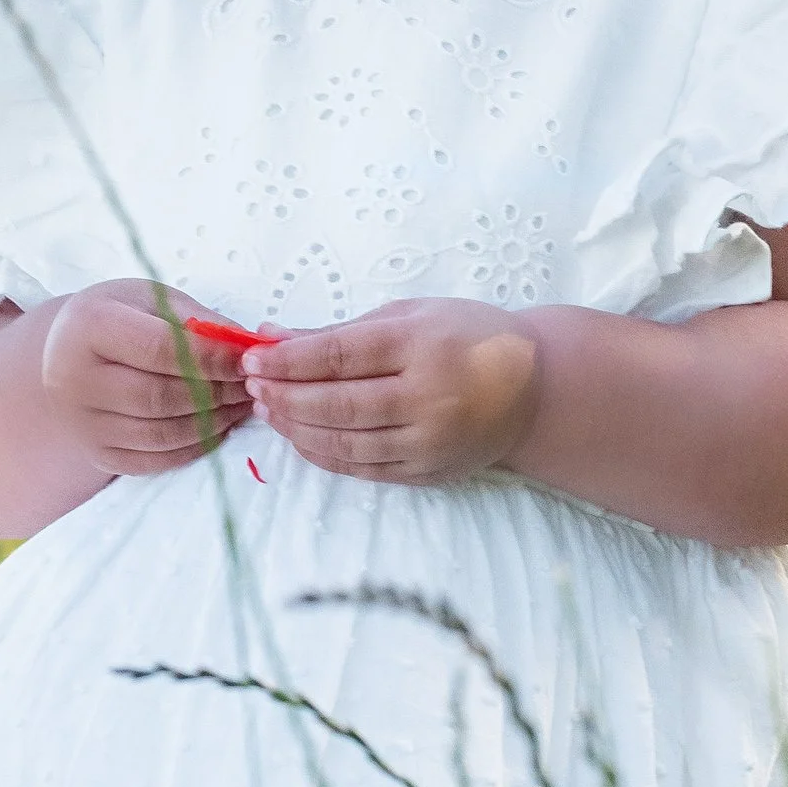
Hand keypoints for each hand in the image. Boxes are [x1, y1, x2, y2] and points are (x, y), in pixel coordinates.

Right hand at [40, 281, 255, 479]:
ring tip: (240, 406)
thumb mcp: (152, 299)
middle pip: (159, 397)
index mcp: (89, 326)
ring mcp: (82, 422)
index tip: (246, 360)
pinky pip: (152, 460)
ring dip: (211, 423)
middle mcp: (74, 378)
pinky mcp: (95, 453)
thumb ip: (198, 321)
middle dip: (215, 393)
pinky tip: (216, 428)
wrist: (66, 353)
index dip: (210, 358)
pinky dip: (193, 448)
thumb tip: (246, 349)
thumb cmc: (118, 317)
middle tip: (250, 386)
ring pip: (159, 434)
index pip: (159, 349)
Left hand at [244, 298, 541, 484]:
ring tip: (270, 411)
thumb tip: (273, 337)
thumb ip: (341, 331)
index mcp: (423, 345)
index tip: (253, 358)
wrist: (535, 390)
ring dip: (297, 429)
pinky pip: (364, 469)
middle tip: (253, 387)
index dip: (289, 360)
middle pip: (337, 404)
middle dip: (285, 397)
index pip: (339, 356)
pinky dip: (324, 455)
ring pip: (346, 443)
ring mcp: (429, 441)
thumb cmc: (467, 338)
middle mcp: (429, 397)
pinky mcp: (428, 472)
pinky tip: (301, 438)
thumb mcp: (411, 315)